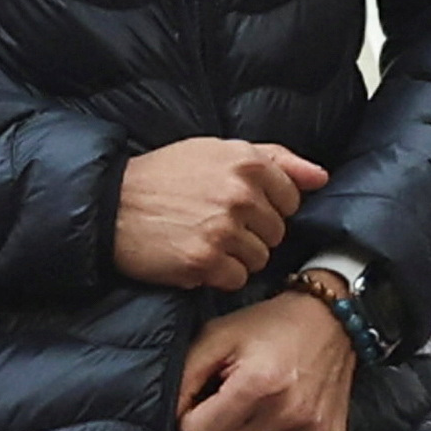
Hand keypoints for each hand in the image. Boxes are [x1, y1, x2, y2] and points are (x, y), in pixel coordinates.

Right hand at [114, 137, 325, 291]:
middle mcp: (240, 194)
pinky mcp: (204, 261)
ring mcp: (223, 230)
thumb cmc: (164, 176)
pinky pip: (235, 279)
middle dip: (251, 233)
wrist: (110, 204)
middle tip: (213, 223)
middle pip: (276, 232)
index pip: (291, 199)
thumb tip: (321, 177)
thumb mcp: (217, 150)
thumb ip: (276, 159)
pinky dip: (216, 275)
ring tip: (202, 239)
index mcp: (248, 162)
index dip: (265, 206)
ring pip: (259, 259)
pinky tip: (193, 256)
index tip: (236, 205)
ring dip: (235, 256)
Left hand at [178, 293, 353, 430]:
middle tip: (225, 413)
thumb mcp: (217, 336)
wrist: (333, 322)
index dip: (190, 422)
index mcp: (258, 383)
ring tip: (248, 424)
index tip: (201, 405)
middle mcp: (288, 414)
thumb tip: (169, 418)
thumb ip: (184, 376)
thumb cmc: (269, 328)